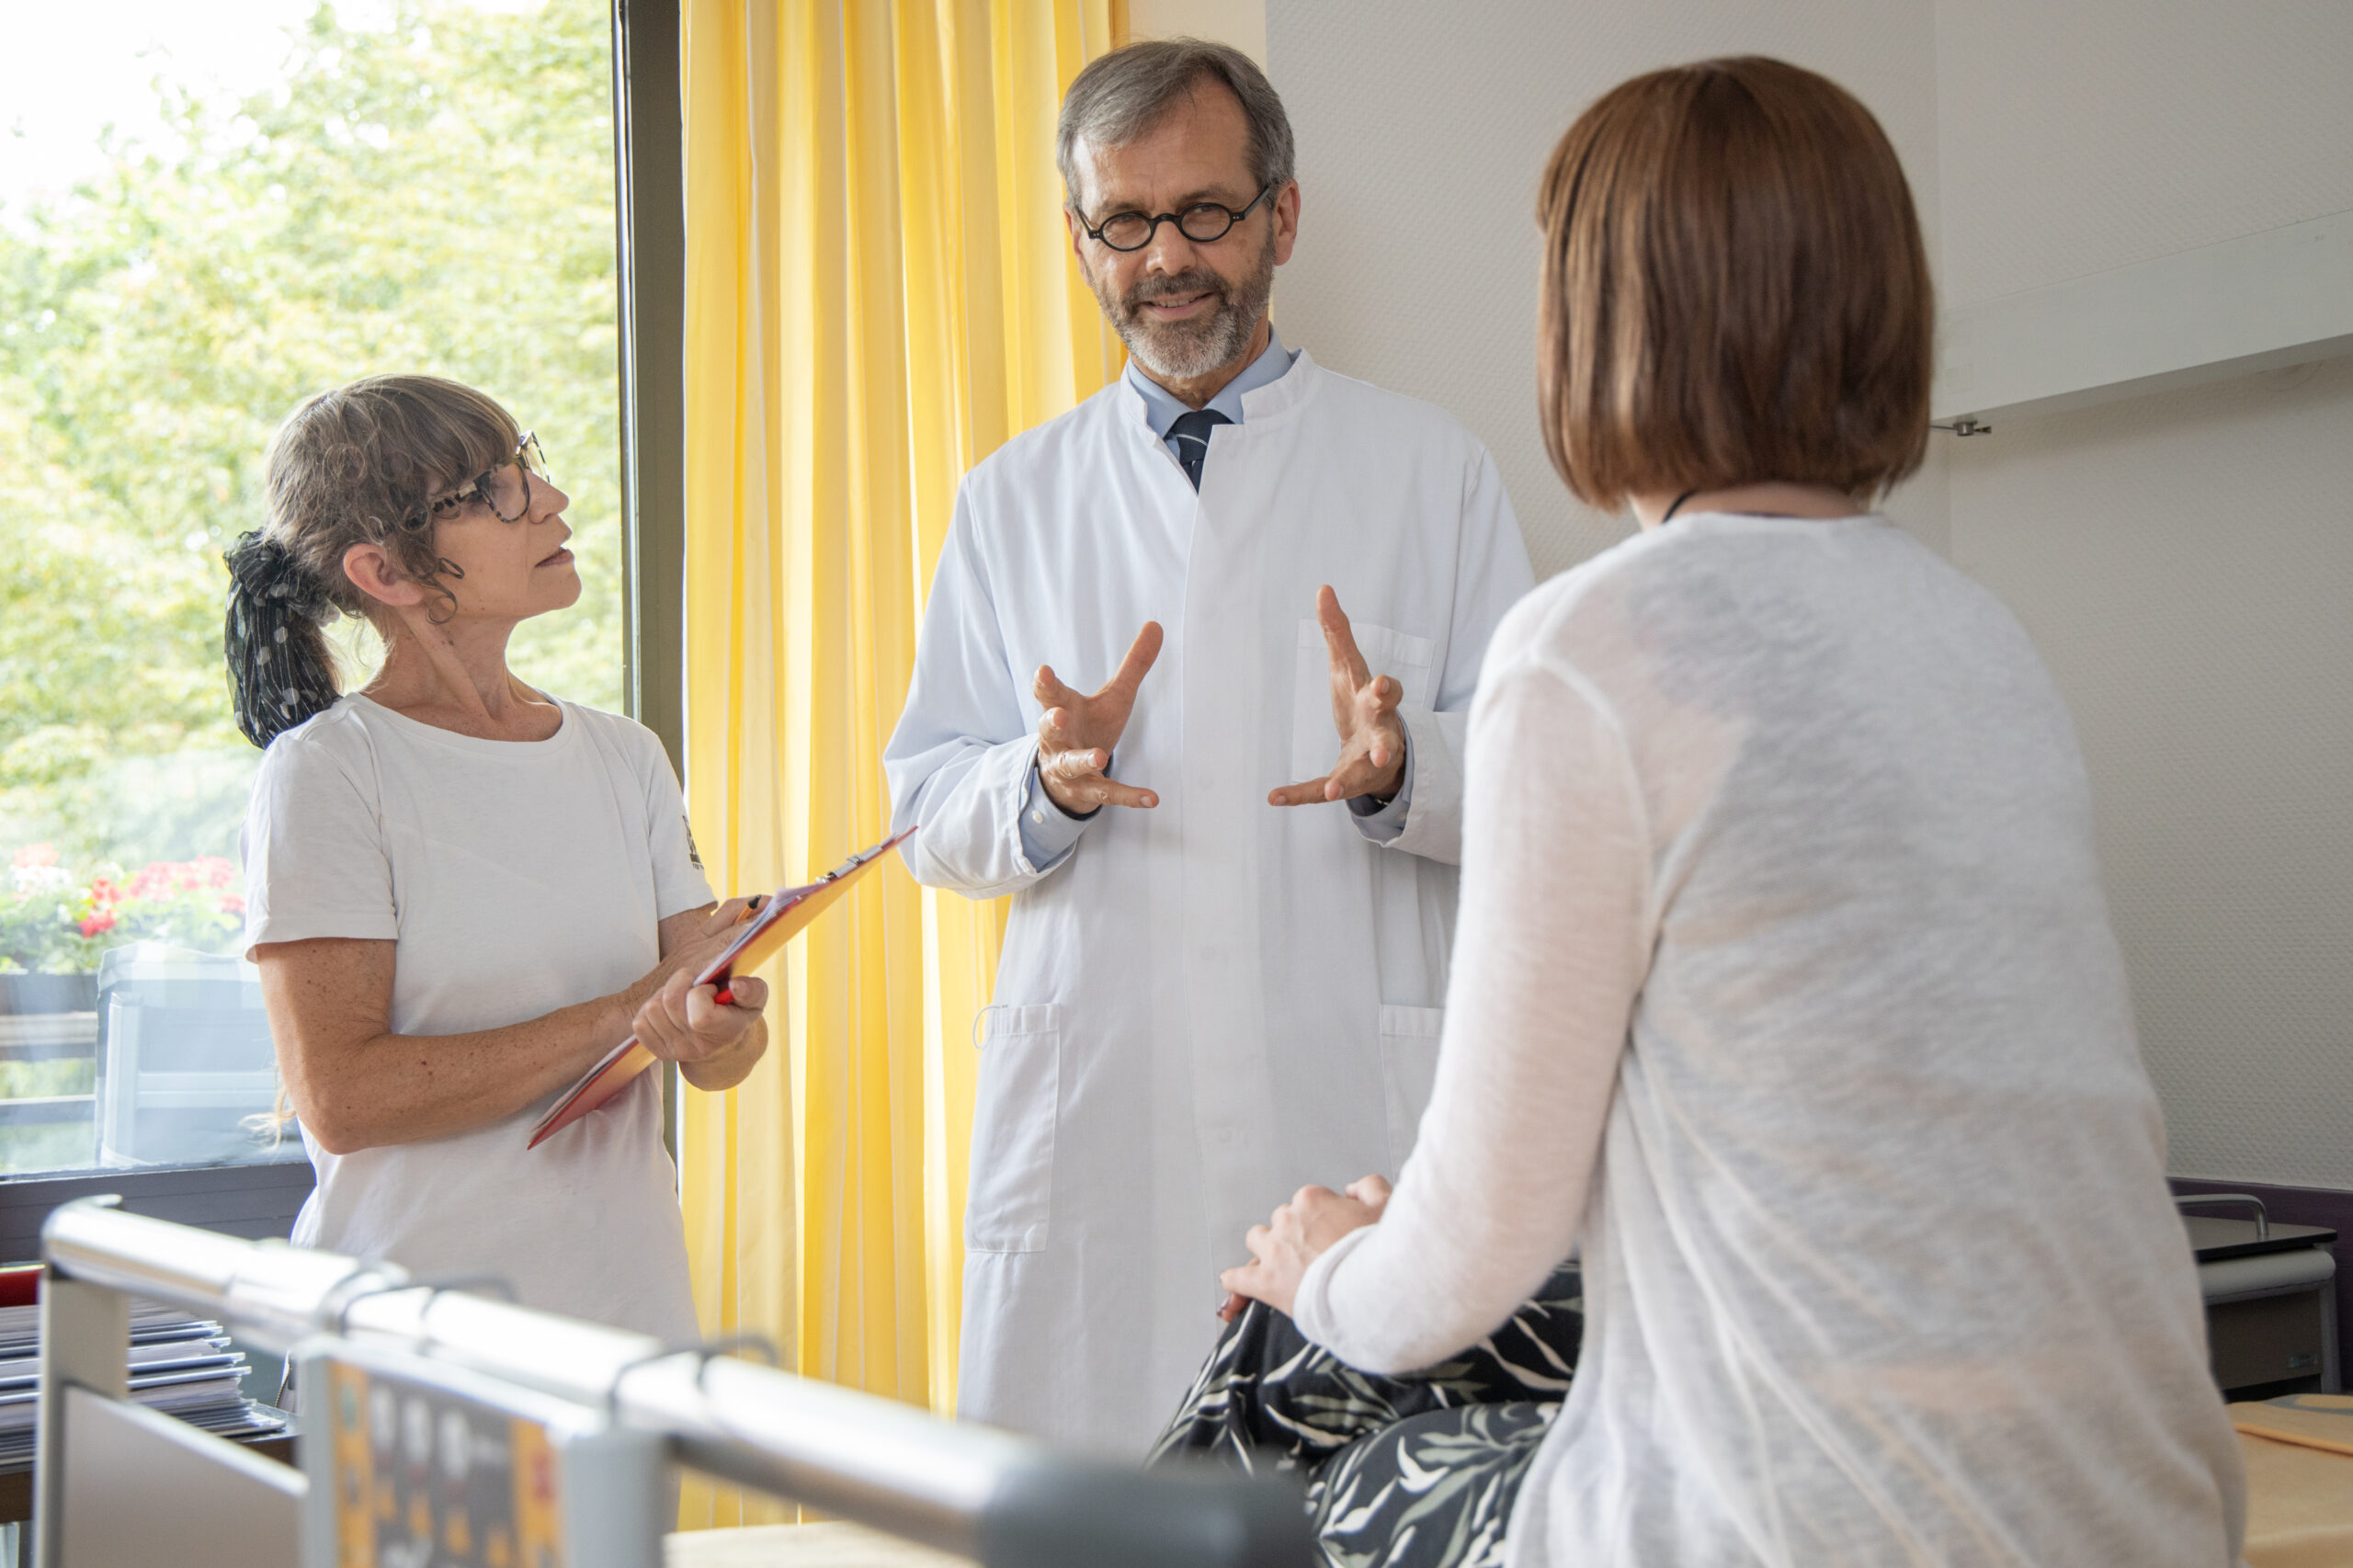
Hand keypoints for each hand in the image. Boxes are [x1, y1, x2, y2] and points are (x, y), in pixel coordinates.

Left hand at [629, 898, 771, 1090]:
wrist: (724, 1043)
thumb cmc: (736, 1012)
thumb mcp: (754, 999)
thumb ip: (752, 990)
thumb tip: (736, 985)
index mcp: (725, 1032)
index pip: (700, 1015)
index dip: (700, 993)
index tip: (711, 990)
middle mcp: (698, 1047)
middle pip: (670, 1002)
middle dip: (680, 984)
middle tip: (694, 988)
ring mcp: (676, 1052)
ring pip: (652, 1009)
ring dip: (664, 995)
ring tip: (682, 997)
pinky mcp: (659, 1051)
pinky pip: (639, 1023)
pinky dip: (650, 1009)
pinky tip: (668, 1010)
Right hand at [1034, 620, 1162, 813]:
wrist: (1069, 778)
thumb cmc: (1090, 726)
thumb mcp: (1114, 696)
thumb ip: (1134, 664)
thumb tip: (1157, 625)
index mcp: (1063, 709)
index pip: (1049, 694)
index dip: (1045, 683)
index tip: (1043, 671)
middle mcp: (1058, 739)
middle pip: (1049, 729)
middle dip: (1052, 722)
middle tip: (1057, 715)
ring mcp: (1068, 768)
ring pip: (1070, 764)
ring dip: (1082, 759)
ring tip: (1098, 756)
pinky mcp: (1087, 791)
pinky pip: (1107, 794)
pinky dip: (1129, 796)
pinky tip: (1151, 798)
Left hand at [1218, 1174, 1391, 1320]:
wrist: (1372, 1290)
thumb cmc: (1381, 1251)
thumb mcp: (1386, 1206)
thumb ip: (1369, 1187)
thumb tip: (1352, 1189)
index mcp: (1312, 1200)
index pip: (1307, 1202)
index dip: (1320, 1219)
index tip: (1331, 1234)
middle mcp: (1287, 1219)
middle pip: (1282, 1220)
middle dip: (1294, 1233)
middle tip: (1314, 1253)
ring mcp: (1274, 1250)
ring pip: (1257, 1239)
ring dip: (1266, 1248)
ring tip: (1281, 1264)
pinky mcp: (1265, 1282)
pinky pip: (1238, 1278)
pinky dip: (1236, 1281)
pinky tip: (1236, 1283)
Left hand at [1268, 587, 1407, 807]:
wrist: (1382, 755)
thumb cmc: (1362, 701)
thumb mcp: (1349, 665)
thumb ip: (1337, 630)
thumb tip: (1324, 588)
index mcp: (1377, 701)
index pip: (1387, 692)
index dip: (1387, 689)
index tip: (1382, 684)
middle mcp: (1378, 732)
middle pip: (1385, 735)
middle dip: (1384, 740)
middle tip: (1384, 751)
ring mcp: (1365, 761)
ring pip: (1362, 771)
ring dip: (1350, 778)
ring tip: (1337, 787)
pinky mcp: (1346, 780)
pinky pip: (1322, 790)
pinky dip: (1300, 795)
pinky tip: (1275, 797)